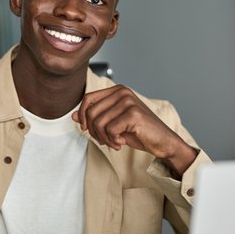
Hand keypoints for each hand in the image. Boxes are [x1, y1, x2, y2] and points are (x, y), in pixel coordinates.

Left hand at [72, 85, 196, 177]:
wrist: (163, 141)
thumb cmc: (138, 132)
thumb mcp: (112, 124)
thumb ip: (94, 117)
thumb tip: (72, 116)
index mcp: (117, 90)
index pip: (88, 99)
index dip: (82, 116)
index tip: (86, 129)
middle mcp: (122, 92)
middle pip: (91, 112)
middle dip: (93, 131)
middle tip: (104, 140)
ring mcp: (128, 102)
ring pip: (98, 123)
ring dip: (103, 138)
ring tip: (114, 142)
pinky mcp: (133, 114)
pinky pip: (109, 130)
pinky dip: (112, 141)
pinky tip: (122, 143)